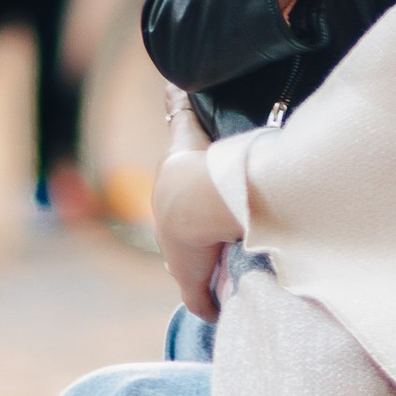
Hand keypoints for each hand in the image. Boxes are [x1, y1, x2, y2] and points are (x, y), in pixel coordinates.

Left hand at [152, 96, 227, 310]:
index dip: (182, 218)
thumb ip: (179, 107)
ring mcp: (179, 261)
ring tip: (225, 283)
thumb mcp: (186, 133)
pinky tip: (218, 315)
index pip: (173, 213)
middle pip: (180, 246)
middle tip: (215, 252)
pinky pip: (199, 302)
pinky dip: (207, 308)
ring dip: (203, 281)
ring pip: (191, 275)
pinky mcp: (189, 283)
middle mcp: (170, 232)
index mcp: (170, 200)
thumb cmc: (192, 166)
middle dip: (193, 250)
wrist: (192, 198)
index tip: (191, 226)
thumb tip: (171, 81)